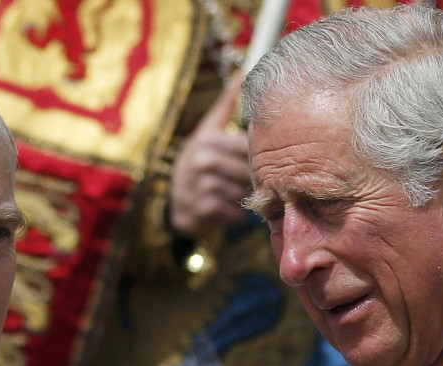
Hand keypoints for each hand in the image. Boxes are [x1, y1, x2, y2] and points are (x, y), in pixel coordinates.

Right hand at [169, 76, 250, 238]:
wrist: (176, 202)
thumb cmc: (197, 162)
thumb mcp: (206, 132)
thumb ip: (225, 106)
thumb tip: (240, 74)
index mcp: (207, 139)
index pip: (248, 146)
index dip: (261, 156)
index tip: (266, 160)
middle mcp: (202, 160)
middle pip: (249, 171)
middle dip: (255, 179)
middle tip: (256, 182)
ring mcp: (201, 186)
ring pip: (244, 192)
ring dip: (247, 197)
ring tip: (241, 194)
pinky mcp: (203, 209)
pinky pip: (235, 213)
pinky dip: (238, 214)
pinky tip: (230, 208)